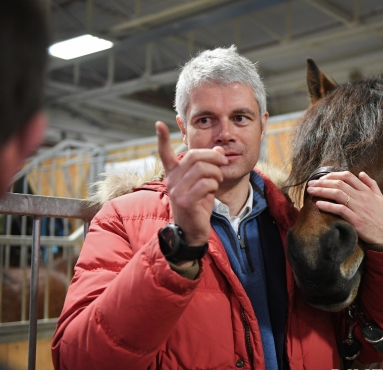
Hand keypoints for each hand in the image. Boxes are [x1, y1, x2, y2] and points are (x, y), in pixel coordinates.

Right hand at [156, 121, 227, 245]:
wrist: (193, 231)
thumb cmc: (199, 205)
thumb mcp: (205, 183)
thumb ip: (209, 166)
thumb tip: (219, 149)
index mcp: (173, 174)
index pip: (164, 153)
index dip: (161, 139)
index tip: (158, 124)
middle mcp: (171, 180)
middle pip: (194, 156)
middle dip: (214, 156)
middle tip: (223, 162)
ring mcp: (177, 190)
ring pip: (202, 168)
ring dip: (216, 172)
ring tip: (218, 179)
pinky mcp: (185, 201)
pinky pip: (206, 183)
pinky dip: (215, 184)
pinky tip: (213, 191)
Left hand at [305, 171, 382, 244]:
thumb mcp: (380, 198)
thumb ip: (371, 184)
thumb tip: (362, 173)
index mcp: (367, 191)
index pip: (347, 176)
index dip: (332, 175)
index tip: (322, 178)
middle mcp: (362, 197)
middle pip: (339, 183)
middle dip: (322, 182)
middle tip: (310, 184)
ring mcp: (359, 208)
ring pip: (338, 194)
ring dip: (322, 191)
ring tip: (310, 191)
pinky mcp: (356, 220)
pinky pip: (340, 210)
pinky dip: (328, 206)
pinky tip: (318, 204)